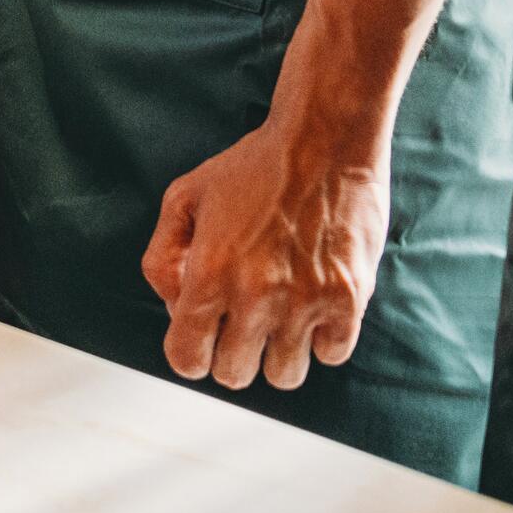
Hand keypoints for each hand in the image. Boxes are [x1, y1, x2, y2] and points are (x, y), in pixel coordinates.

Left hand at [141, 115, 392, 393]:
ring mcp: (305, 301)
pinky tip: (316, 303)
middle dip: (232, 353)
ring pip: (284, 375)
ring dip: (279, 351)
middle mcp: (255, 295)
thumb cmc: (254, 166)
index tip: (204, 338)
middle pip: (234, 375)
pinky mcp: (349, 299)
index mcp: (209, 272)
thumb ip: (163, 256)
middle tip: (244, 321)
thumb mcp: (184, 196)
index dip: (191, 353)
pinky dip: (323, 338)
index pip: (186, 359)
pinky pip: (331, 354)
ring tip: (282, 312)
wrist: (324, 137)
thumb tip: (173, 308)